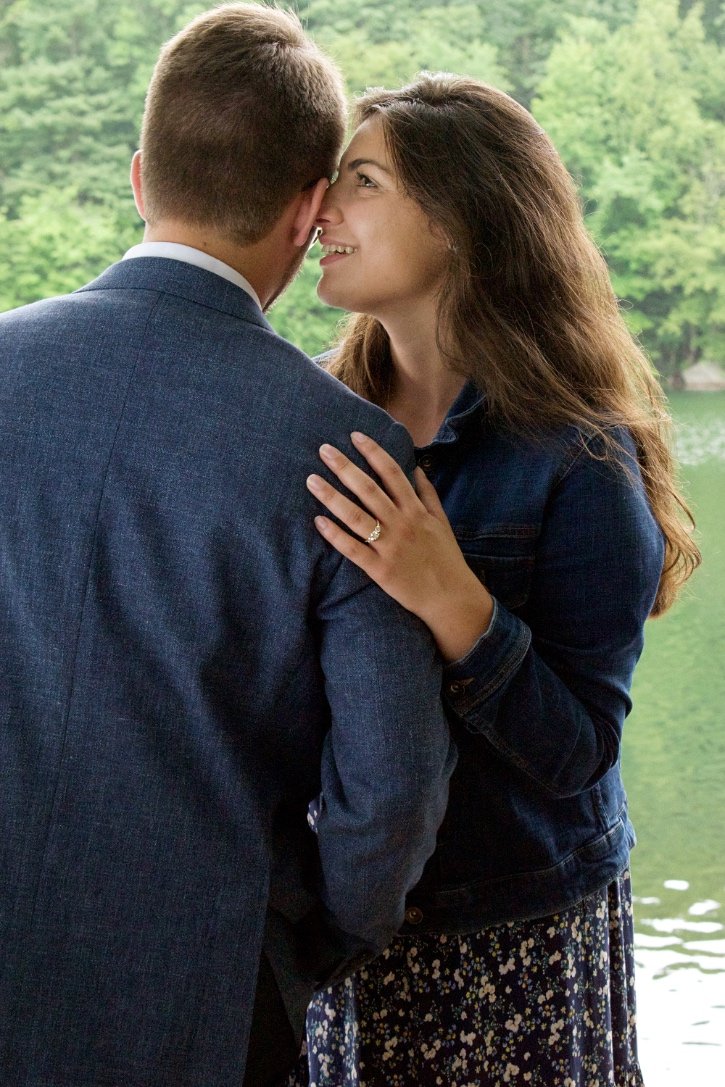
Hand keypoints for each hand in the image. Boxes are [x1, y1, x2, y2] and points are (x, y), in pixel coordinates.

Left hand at [307, 432, 493, 661]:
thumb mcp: (442, 522)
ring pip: (356, 516)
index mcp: (416, 510)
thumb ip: (429, 494)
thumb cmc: (446, 559)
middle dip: (345, 467)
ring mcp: (390, 547)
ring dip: (332, 497)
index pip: (392, 473)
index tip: (354, 436)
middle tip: (323, 450)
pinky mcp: (380, 570)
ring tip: (311, 480)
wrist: (451, 598)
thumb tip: (417, 468)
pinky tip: (318, 521)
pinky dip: (335, 535)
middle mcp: (402, 524)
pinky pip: (353, 549)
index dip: (373, 452)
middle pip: (369, 489)